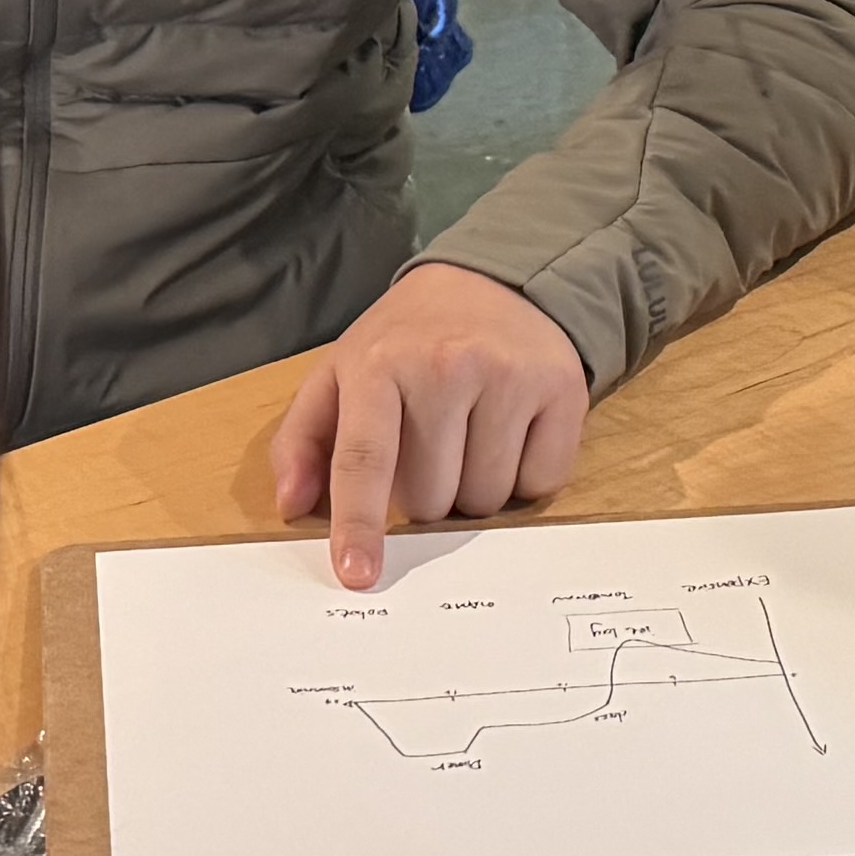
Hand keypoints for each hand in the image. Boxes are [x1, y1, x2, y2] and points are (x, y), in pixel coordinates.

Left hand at [271, 263, 592, 586]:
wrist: (494, 281)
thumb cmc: (407, 341)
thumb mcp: (341, 373)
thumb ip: (303, 440)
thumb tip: (292, 506)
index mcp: (380, 364)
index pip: (365, 459)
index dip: (359, 523)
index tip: (357, 574)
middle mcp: (447, 366)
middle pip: (432, 498)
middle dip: (427, 495)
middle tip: (430, 446)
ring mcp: (510, 376)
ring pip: (486, 500)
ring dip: (474, 490)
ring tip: (469, 436)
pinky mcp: (562, 389)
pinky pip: (540, 485)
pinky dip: (523, 478)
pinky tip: (511, 434)